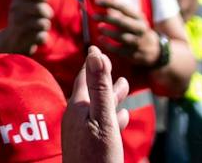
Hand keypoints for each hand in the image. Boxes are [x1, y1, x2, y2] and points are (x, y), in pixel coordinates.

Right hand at [4, 0, 52, 54]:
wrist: (9, 42)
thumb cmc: (22, 19)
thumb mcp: (24, 4)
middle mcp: (16, 11)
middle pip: (41, 8)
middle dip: (47, 12)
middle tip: (46, 15)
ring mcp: (19, 26)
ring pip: (44, 23)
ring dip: (45, 26)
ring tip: (39, 27)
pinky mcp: (23, 41)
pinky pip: (43, 37)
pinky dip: (42, 38)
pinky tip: (35, 37)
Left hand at [63, 47, 129, 162]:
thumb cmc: (96, 157)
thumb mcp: (101, 118)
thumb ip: (99, 87)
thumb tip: (94, 51)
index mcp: (78, 106)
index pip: (85, 77)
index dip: (94, 63)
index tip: (99, 48)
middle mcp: (76, 117)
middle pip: (92, 92)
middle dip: (104, 78)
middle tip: (113, 64)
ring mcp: (81, 133)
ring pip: (98, 108)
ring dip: (111, 97)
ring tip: (124, 87)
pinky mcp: (88, 147)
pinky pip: (101, 126)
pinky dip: (112, 116)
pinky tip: (122, 117)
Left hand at [90, 0, 158, 66]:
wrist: (155, 50)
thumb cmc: (138, 30)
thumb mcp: (134, 19)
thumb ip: (121, 13)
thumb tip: (104, 4)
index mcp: (138, 18)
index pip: (123, 8)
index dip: (109, 4)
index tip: (96, 1)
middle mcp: (139, 29)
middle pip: (122, 22)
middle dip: (107, 18)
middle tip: (94, 16)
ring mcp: (137, 43)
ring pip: (121, 37)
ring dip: (108, 32)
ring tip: (99, 28)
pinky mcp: (134, 55)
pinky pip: (120, 50)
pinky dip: (109, 45)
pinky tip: (101, 40)